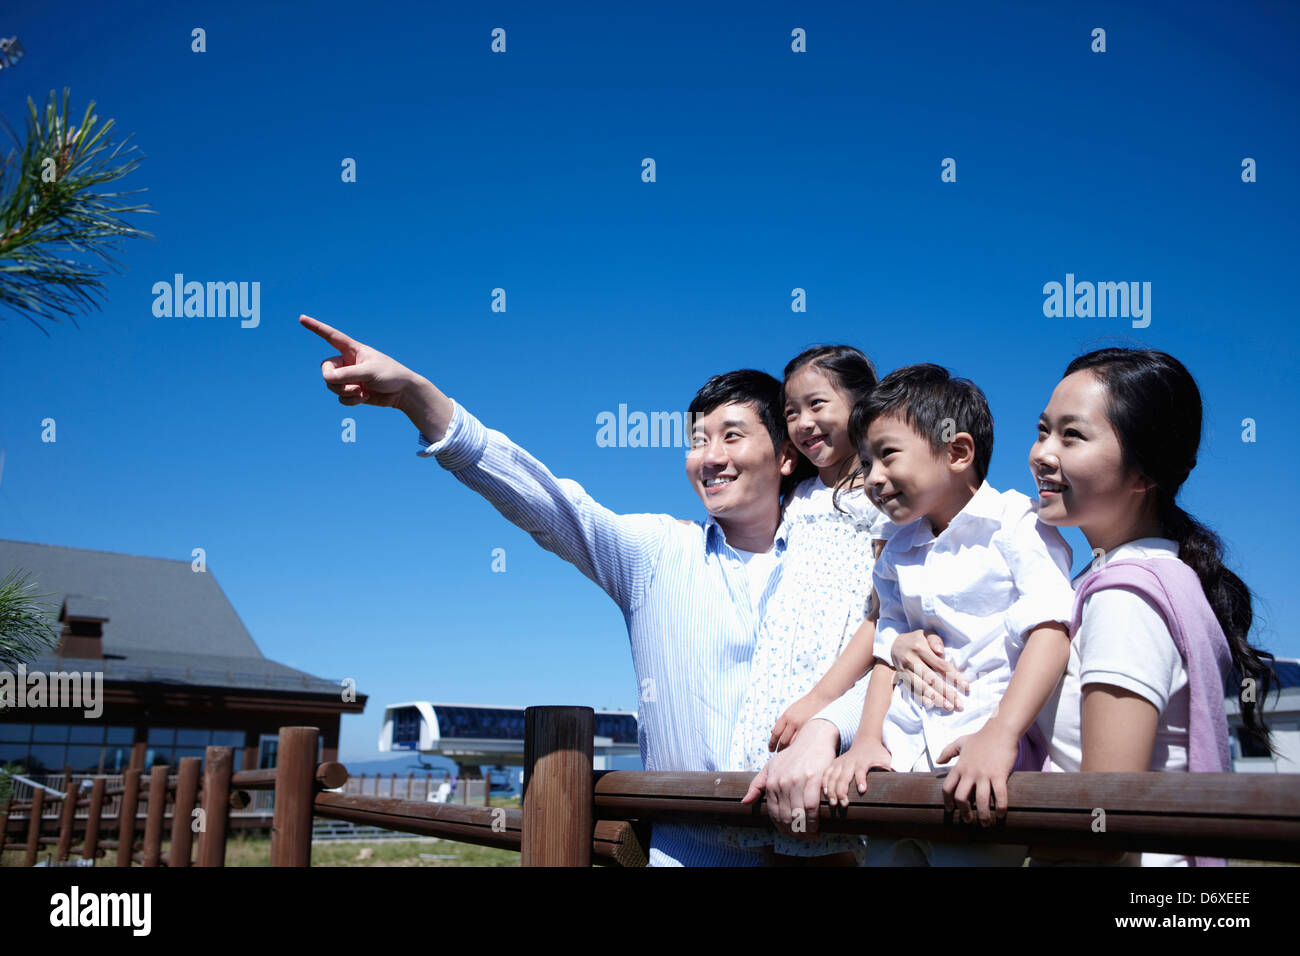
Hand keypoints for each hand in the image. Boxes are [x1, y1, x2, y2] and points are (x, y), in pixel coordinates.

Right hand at [300, 314, 421, 408]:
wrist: (403, 393)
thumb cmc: (391, 375)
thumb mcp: (369, 372)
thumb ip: (348, 374)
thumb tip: (328, 379)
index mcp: (353, 349)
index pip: (331, 336)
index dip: (316, 327)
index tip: (301, 318)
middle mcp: (348, 362)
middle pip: (326, 369)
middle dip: (334, 380)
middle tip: (350, 386)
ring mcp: (349, 377)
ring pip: (332, 386)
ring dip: (345, 392)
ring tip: (362, 393)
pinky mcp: (353, 391)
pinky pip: (340, 398)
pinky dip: (350, 401)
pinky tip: (365, 397)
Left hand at [741, 719, 837, 840]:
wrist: (813, 738)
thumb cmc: (793, 755)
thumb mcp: (771, 766)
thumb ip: (757, 784)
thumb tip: (745, 802)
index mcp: (771, 782)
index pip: (774, 813)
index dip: (782, 828)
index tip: (791, 834)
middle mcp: (781, 782)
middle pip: (786, 817)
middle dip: (794, 833)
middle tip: (803, 839)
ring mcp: (797, 781)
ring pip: (798, 815)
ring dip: (805, 831)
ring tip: (811, 836)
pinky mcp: (813, 779)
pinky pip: (811, 807)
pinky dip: (814, 821)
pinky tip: (817, 828)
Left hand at [767, 691, 829, 752]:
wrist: (821, 698)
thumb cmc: (806, 705)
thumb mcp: (791, 710)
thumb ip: (782, 721)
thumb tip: (772, 732)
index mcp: (786, 716)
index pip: (776, 733)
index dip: (772, 743)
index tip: (770, 749)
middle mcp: (793, 721)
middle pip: (783, 740)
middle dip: (779, 749)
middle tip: (778, 754)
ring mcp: (803, 726)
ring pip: (793, 743)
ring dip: (789, 751)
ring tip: (788, 756)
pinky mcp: (812, 729)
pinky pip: (803, 742)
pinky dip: (799, 748)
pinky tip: (798, 752)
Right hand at [822, 739, 892, 806]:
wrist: (866, 741)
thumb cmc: (877, 754)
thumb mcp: (886, 759)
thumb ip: (890, 769)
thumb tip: (898, 779)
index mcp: (863, 761)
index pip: (861, 770)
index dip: (861, 780)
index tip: (862, 790)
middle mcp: (850, 761)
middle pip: (844, 776)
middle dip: (842, 790)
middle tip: (843, 803)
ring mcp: (841, 762)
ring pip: (833, 776)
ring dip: (831, 790)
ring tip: (832, 803)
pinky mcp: (835, 764)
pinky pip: (827, 773)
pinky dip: (824, 783)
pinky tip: (824, 793)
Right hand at [891, 629, 968, 710]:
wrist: (895, 644)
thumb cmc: (917, 640)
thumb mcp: (926, 633)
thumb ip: (935, 639)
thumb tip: (941, 651)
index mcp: (919, 648)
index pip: (940, 665)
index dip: (954, 676)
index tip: (966, 687)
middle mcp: (910, 660)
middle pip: (931, 679)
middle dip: (947, 692)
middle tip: (959, 704)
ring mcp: (904, 670)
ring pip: (921, 686)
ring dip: (936, 698)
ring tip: (948, 707)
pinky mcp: (901, 678)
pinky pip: (911, 690)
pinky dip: (921, 698)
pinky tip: (931, 705)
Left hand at [937, 722, 1019, 825]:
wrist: (1000, 730)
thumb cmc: (981, 737)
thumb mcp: (960, 742)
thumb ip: (948, 751)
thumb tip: (937, 760)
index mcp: (960, 767)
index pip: (947, 788)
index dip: (947, 801)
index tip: (951, 810)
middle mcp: (970, 772)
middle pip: (961, 798)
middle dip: (964, 812)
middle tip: (968, 820)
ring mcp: (985, 775)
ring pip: (981, 801)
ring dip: (983, 815)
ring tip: (985, 823)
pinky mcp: (1000, 775)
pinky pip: (1000, 796)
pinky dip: (1000, 808)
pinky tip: (1001, 815)